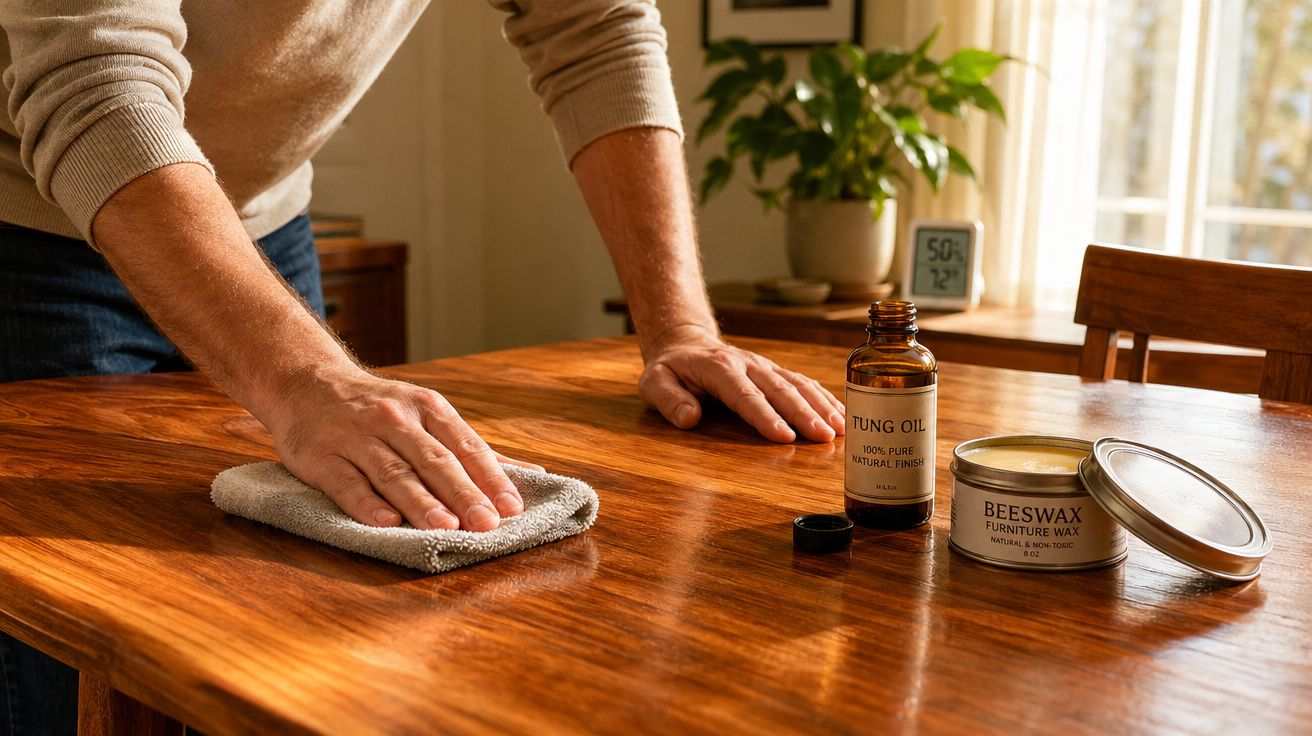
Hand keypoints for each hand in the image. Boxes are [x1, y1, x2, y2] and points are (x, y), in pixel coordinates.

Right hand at [265, 368, 542, 530]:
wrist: (306, 382)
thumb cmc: (380, 408)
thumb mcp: (428, 414)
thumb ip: (474, 449)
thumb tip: (532, 473)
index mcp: (427, 407)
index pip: (465, 446)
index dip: (490, 477)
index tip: (511, 507)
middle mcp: (394, 418)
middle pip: (434, 460)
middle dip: (463, 493)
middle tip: (486, 524)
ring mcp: (356, 436)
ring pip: (394, 473)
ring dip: (421, 502)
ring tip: (445, 528)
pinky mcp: (321, 456)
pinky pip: (347, 483)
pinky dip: (367, 503)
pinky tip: (386, 523)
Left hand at [638, 327, 844, 442]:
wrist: (685, 344)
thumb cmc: (670, 370)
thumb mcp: (653, 382)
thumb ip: (668, 399)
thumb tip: (689, 417)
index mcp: (718, 368)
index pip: (744, 394)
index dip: (764, 415)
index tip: (783, 436)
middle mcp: (747, 364)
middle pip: (779, 389)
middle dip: (803, 413)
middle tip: (823, 437)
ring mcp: (764, 366)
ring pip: (797, 384)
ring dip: (821, 406)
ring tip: (841, 430)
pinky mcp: (775, 371)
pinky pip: (803, 382)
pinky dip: (824, 398)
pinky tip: (842, 416)